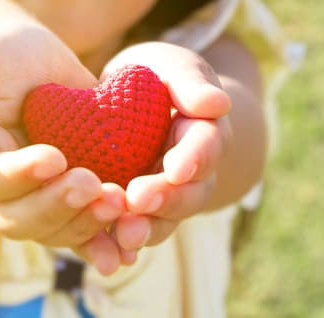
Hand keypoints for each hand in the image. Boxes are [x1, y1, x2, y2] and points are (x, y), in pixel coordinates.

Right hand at [0, 0, 130, 272]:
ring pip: (54, 228)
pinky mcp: (65, 190)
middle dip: (59, 208)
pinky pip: (81, 223)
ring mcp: (32, 194)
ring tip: (122, 205)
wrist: (18, 53)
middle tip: (98, 188)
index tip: (54, 158)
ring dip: (86, 224)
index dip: (19, 175)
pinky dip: (105, 235)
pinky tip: (133, 238)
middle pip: (21, 217)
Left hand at [101, 42, 231, 252]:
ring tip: (122, 235)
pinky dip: (119, 246)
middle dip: (165, 200)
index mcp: (203, 133)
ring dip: (145, 230)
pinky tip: (106, 256)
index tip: (176, 168)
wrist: (133, 100)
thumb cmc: (157, 76)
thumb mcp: (173, 67)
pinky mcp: (135, 212)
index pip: (205, 146)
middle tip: (139, 201)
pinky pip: (132, 231)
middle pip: (187, 193)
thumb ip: (191, 83)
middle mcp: (190, 174)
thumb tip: (217, 104)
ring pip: (163, 221)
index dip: (193, 159)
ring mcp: (165, 197)